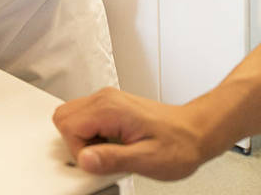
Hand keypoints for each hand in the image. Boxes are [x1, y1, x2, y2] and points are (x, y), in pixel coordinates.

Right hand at [53, 87, 205, 181]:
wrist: (195, 131)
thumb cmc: (178, 144)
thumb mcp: (147, 160)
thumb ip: (112, 159)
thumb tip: (85, 159)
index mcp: (110, 108)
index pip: (68, 124)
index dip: (78, 150)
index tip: (97, 162)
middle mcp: (106, 99)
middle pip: (64, 116)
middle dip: (74, 143)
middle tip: (99, 157)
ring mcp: (108, 101)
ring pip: (73, 117)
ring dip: (83, 140)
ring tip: (109, 152)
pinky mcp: (111, 107)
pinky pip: (86, 120)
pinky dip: (92, 136)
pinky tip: (112, 146)